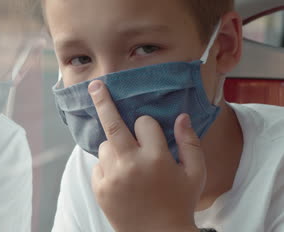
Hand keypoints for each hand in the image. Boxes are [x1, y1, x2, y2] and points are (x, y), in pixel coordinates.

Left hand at [89, 80, 205, 231]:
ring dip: (115, 147)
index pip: (145, 123)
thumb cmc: (180, 203)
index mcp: (157, 158)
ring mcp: (112, 177)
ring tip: (129, 163)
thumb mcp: (195, 174)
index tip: (150, 133)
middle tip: (95, 85)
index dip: (148, 126)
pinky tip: (121, 178)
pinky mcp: (100, 189)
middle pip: (112, 124)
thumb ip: (189, 142)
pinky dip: (107, 166)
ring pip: (105, 145)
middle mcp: (131, 165)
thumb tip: (182, 116)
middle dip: (103, 101)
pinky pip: (98, 165)